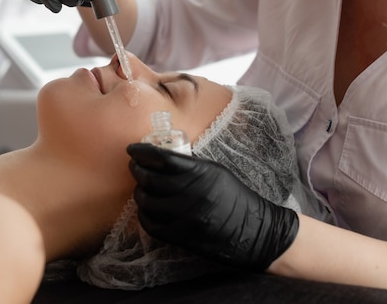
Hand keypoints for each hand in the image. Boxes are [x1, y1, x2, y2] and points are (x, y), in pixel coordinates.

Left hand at [127, 143, 298, 269]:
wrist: (254, 232)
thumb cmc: (235, 198)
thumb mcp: (216, 173)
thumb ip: (190, 166)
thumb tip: (161, 158)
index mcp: (201, 173)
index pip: (162, 158)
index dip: (142, 152)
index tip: (132, 149)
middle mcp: (191, 193)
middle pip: (150, 178)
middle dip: (137, 170)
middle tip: (135, 167)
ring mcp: (185, 217)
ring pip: (147, 202)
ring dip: (139, 193)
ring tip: (141, 189)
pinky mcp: (182, 237)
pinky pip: (151, 224)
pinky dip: (144, 215)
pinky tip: (147, 209)